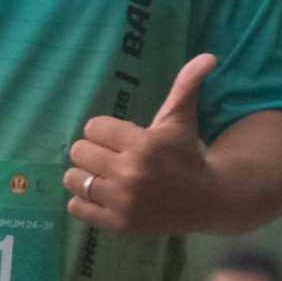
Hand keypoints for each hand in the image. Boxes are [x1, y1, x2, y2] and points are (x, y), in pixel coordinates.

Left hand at [68, 55, 218, 235]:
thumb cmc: (186, 155)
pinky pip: (76, 207)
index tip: (119, 138)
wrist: (205, 200)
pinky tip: (101, 195)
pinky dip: (83, 201)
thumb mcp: (182, 119)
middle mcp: (131, 172)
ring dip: (84, 175)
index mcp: (143, 143)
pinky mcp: (118, 224)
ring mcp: (123, 201)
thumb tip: (208, 55)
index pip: (92, 128)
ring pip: (73, 178)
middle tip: (110, 157)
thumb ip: (186, 85)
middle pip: (79, 151)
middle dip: (92, 152)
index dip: (103, 131)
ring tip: (102, 176)